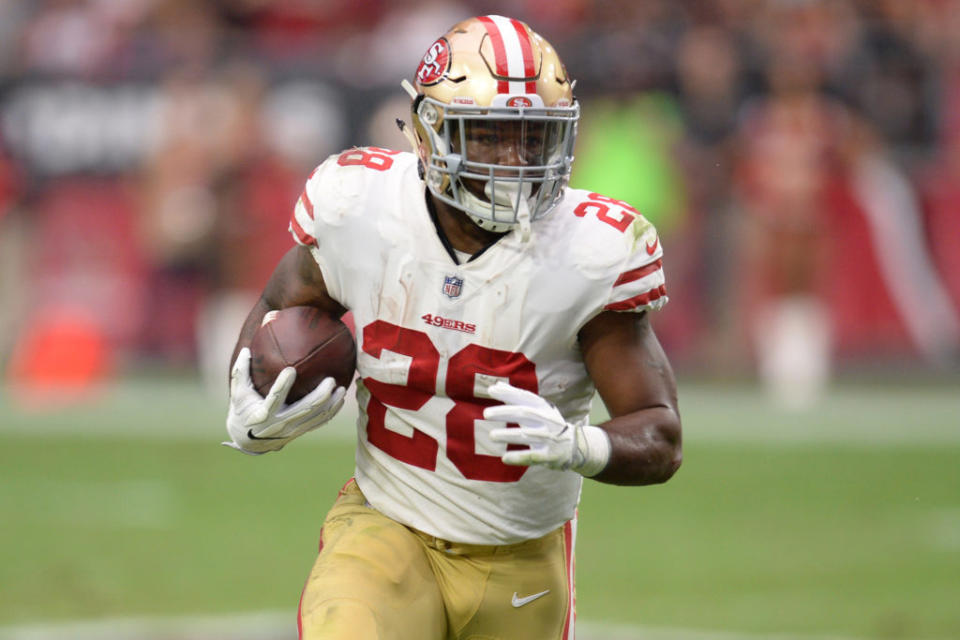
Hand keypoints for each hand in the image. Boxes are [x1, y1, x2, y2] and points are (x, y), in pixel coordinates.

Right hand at [223, 348, 345, 454]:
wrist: (248, 440)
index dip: (283, 386)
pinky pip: (319, 423)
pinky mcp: (300, 432)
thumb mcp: (237, 393)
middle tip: (330, 380)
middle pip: (304, 409)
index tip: (291, 370)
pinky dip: (331, 412)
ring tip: (341, 389)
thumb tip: (246, 349)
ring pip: (316, 417)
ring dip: (331, 404)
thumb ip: (240, 371)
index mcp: (263, 413)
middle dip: (320, 395)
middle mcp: (280, 423)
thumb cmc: (242, 410)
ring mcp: (292, 429)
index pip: (274, 399)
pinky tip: (341, 400)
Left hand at [484, 381, 610, 475]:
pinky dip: (519, 457)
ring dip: (508, 435)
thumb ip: (516, 398)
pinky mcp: (548, 455)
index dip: (508, 393)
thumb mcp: (537, 409)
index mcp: (543, 408)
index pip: (525, 397)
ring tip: (492, 435)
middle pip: (524, 413)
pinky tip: (505, 458)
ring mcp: (548, 438)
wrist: (574, 445)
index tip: (491, 390)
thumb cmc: (548, 424)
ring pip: (527, 435)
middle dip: (505, 413)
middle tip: (486, 413)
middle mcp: (546, 420)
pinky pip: (532, 456)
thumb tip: (495, 386)